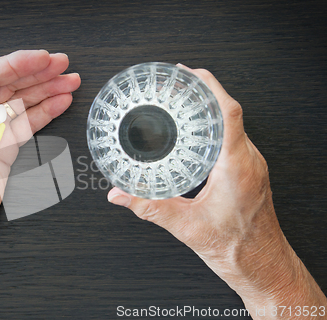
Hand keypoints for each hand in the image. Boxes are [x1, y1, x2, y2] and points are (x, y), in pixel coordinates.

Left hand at [0, 50, 80, 286]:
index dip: (17, 64)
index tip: (41, 59)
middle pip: (9, 86)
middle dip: (38, 73)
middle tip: (62, 65)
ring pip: (22, 102)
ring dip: (46, 89)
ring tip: (69, 80)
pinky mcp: (4, 149)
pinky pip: (28, 124)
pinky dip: (45, 111)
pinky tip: (60, 101)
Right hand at [107, 64, 325, 315]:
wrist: (263, 266)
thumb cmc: (237, 249)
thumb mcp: (185, 227)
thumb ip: (149, 207)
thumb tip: (119, 194)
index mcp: (236, 167)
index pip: (228, 113)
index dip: (209, 87)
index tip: (188, 73)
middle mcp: (248, 160)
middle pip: (229, 111)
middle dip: (203, 91)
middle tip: (176, 82)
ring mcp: (251, 164)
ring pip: (232, 124)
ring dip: (208, 108)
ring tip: (183, 101)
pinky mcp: (248, 171)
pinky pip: (232, 137)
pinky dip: (212, 126)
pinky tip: (195, 131)